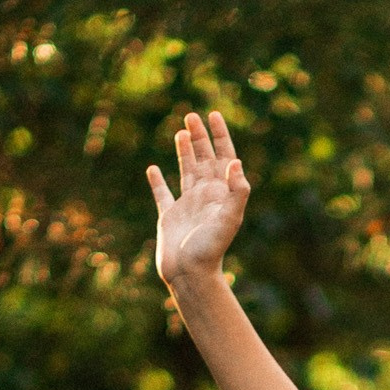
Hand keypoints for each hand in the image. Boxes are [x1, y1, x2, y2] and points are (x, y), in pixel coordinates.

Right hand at [147, 108, 250, 292]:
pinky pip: (163, 194)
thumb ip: (237, 191)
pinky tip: (153, 169)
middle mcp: (205, 196)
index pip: (223, 157)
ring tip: (181, 132)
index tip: (214, 115)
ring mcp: (187, 205)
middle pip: (204, 159)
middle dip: (200, 137)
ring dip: (184, 151)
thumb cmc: (212, 249)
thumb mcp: (230, 219)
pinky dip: (157, 181)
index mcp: (221, 193)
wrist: (191, 274)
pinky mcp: (169, 216)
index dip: (220, 136)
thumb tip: (235, 162)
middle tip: (192, 115)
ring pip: (186, 170)